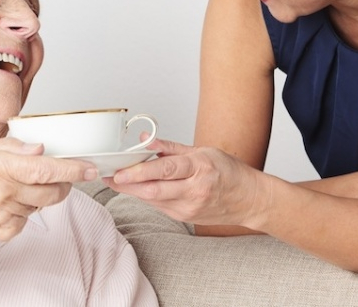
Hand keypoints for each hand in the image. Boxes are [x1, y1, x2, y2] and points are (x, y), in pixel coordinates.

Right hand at [0, 138, 96, 240]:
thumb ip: (12, 147)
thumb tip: (40, 148)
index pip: (47, 170)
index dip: (73, 169)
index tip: (90, 168)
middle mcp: (4, 193)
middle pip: (53, 191)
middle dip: (63, 183)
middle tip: (57, 175)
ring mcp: (5, 215)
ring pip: (42, 205)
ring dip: (39, 195)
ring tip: (15, 185)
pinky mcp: (4, 232)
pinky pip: (28, 219)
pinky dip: (25, 208)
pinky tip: (6, 201)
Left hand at [104, 138, 262, 226]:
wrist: (249, 200)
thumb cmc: (228, 172)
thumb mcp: (202, 151)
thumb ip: (170, 148)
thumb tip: (146, 140)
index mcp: (200, 168)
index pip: (165, 170)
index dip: (139, 171)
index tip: (119, 171)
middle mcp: (195, 190)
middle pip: (154, 190)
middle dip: (128, 185)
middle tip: (108, 177)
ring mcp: (190, 207)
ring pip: (153, 200)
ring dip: (133, 191)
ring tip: (116, 181)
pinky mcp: (186, 218)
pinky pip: (160, 206)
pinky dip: (147, 197)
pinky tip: (138, 189)